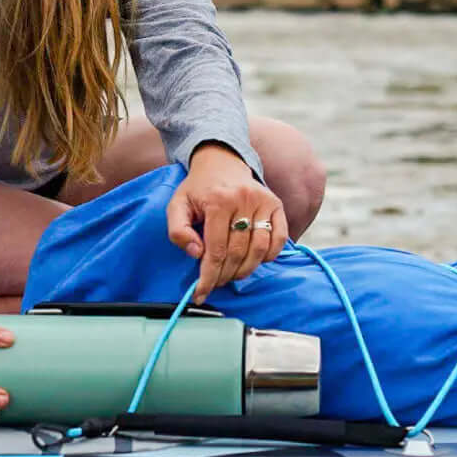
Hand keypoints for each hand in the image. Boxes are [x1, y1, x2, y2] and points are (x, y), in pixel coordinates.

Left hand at [167, 144, 286, 302]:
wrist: (221, 163)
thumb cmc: (198, 189)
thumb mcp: (177, 205)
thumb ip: (178, 230)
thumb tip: (196, 253)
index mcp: (217, 200)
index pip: (215, 249)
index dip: (208, 276)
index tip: (201, 293)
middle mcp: (243, 199)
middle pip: (238, 253)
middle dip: (225, 275)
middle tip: (215, 283)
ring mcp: (263, 201)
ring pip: (259, 249)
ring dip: (245, 270)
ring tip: (232, 274)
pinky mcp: (276, 204)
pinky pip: (279, 239)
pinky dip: (268, 255)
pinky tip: (254, 260)